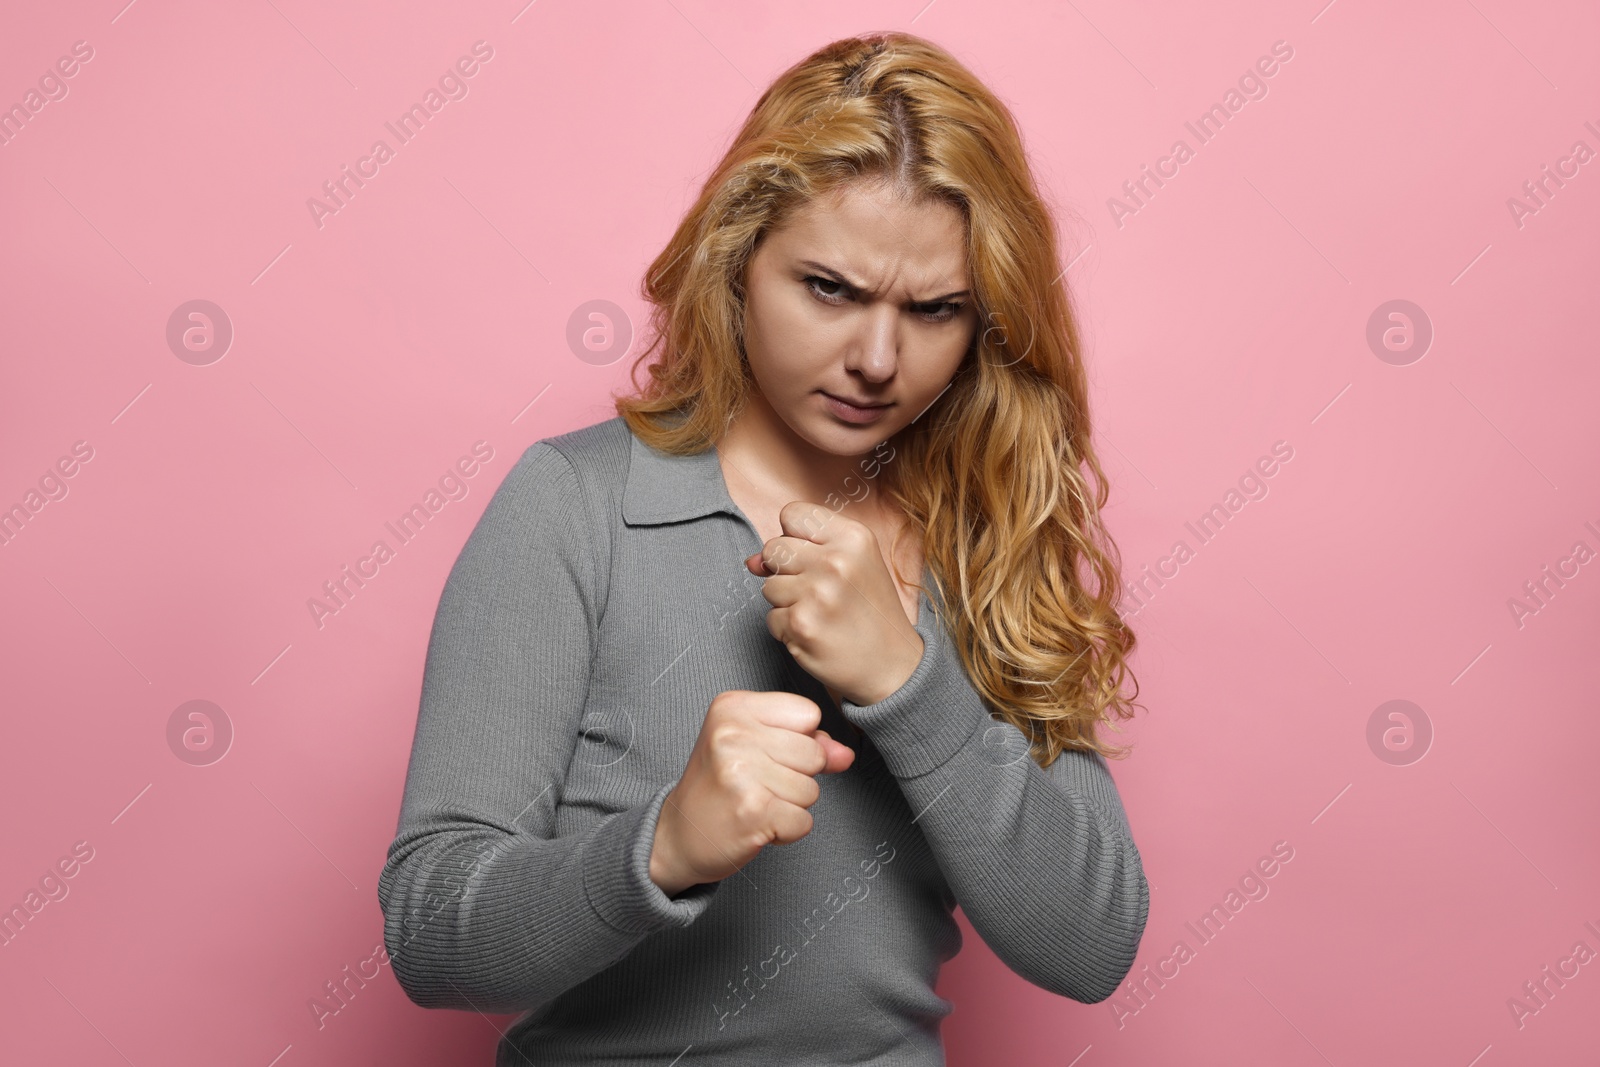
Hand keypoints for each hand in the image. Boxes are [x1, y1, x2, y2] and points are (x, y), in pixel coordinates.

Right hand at [650, 690, 855, 896]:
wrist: (680, 834)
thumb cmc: (720, 785)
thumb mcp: (756, 745)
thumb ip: (807, 741)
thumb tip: (846, 754)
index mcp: (733, 707)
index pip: (808, 714)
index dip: (799, 739)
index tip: (765, 753)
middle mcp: (733, 734)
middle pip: (814, 753)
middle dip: (797, 776)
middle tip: (757, 783)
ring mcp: (741, 773)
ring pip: (811, 789)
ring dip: (790, 805)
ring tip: (755, 802)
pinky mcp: (752, 811)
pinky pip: (803, 821)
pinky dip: (786, 830)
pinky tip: (757, 823)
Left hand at [744, 501, 924, 707]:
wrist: (892, 665)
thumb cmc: (870, 612)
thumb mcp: (853, 565)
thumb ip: (803, 549)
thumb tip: (752, 561)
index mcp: (853, 537)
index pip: (792, 514)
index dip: (795, 537)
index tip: (814, 558)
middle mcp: (836, 561)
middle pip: (773, 549)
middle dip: (786, 571)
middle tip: (819, 591)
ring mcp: (817, 594)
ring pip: (768, 586)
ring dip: (786, 603)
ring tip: (820, 614)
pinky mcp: (801, 625)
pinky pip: (771, 618)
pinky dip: (787, 629)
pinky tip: (816, 633)